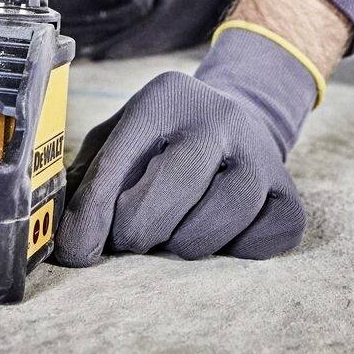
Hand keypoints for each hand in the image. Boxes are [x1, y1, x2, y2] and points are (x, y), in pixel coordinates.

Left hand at [53, 25, 319, 264]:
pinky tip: (221, 233)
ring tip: (177, 232)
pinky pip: (254, 247)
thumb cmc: (165, 142)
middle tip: (133, 237)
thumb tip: (63, 237)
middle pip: (162, 201)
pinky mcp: (289, 195)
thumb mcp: (123, 137)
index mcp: (165, 98)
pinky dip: (231, 253)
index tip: (78, 254)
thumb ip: (89, 177)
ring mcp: (259, 155)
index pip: (115, 165)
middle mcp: (217, 118)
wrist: (246, 118)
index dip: (90, 219)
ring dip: (183, 246)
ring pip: (208, 230)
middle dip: (136, 234)